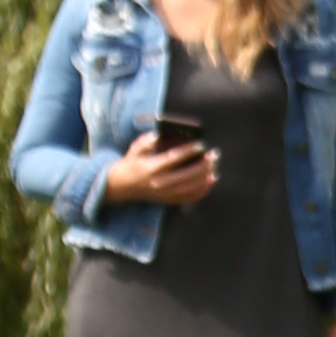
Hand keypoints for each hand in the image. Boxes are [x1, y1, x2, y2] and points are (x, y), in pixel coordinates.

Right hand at [99, 132, 216, 206]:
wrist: (120, 187)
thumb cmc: (130, 164)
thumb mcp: (136, 149)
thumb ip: (149, 140)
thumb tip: (163, 135)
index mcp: (151, 168)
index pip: (173, 159)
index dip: (188, 151)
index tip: (201, 144)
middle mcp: (159, 183)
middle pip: (186, 175)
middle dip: (202, 165)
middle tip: (214, 155)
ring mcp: (164, 194)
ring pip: (190, 188)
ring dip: (205, 177)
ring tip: (215, 166)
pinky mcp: (168, 201)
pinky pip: (189, 198)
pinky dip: (202, 190)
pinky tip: (211, 180)